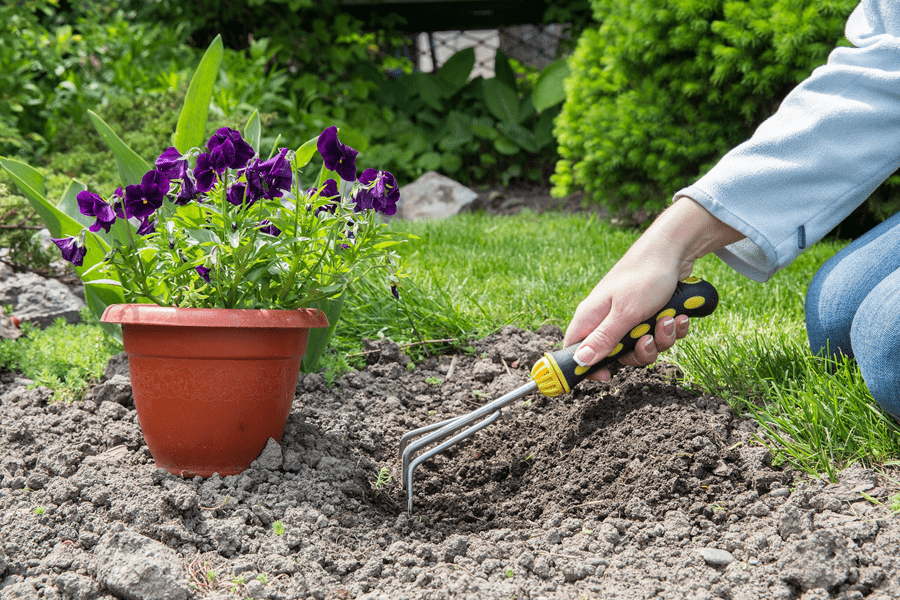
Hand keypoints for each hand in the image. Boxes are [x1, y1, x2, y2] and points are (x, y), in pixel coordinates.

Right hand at [563, 198, 742, 380]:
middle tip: (648, 338)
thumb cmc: (644, 276)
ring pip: (641, 346)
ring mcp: (628, 316)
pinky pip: (658, 334)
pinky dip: (671, 329)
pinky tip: (679, 316)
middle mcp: (607, 319)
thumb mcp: (625, 313)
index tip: (607, 377)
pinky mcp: (648, 313)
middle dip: (639, 352)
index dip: (588, 368)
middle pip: (616, 356)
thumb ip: (603, 339)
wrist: (674, 249)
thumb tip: (580, 361)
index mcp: (591, 317)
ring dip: (661, 339)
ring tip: (669, 319)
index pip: (576, 352)